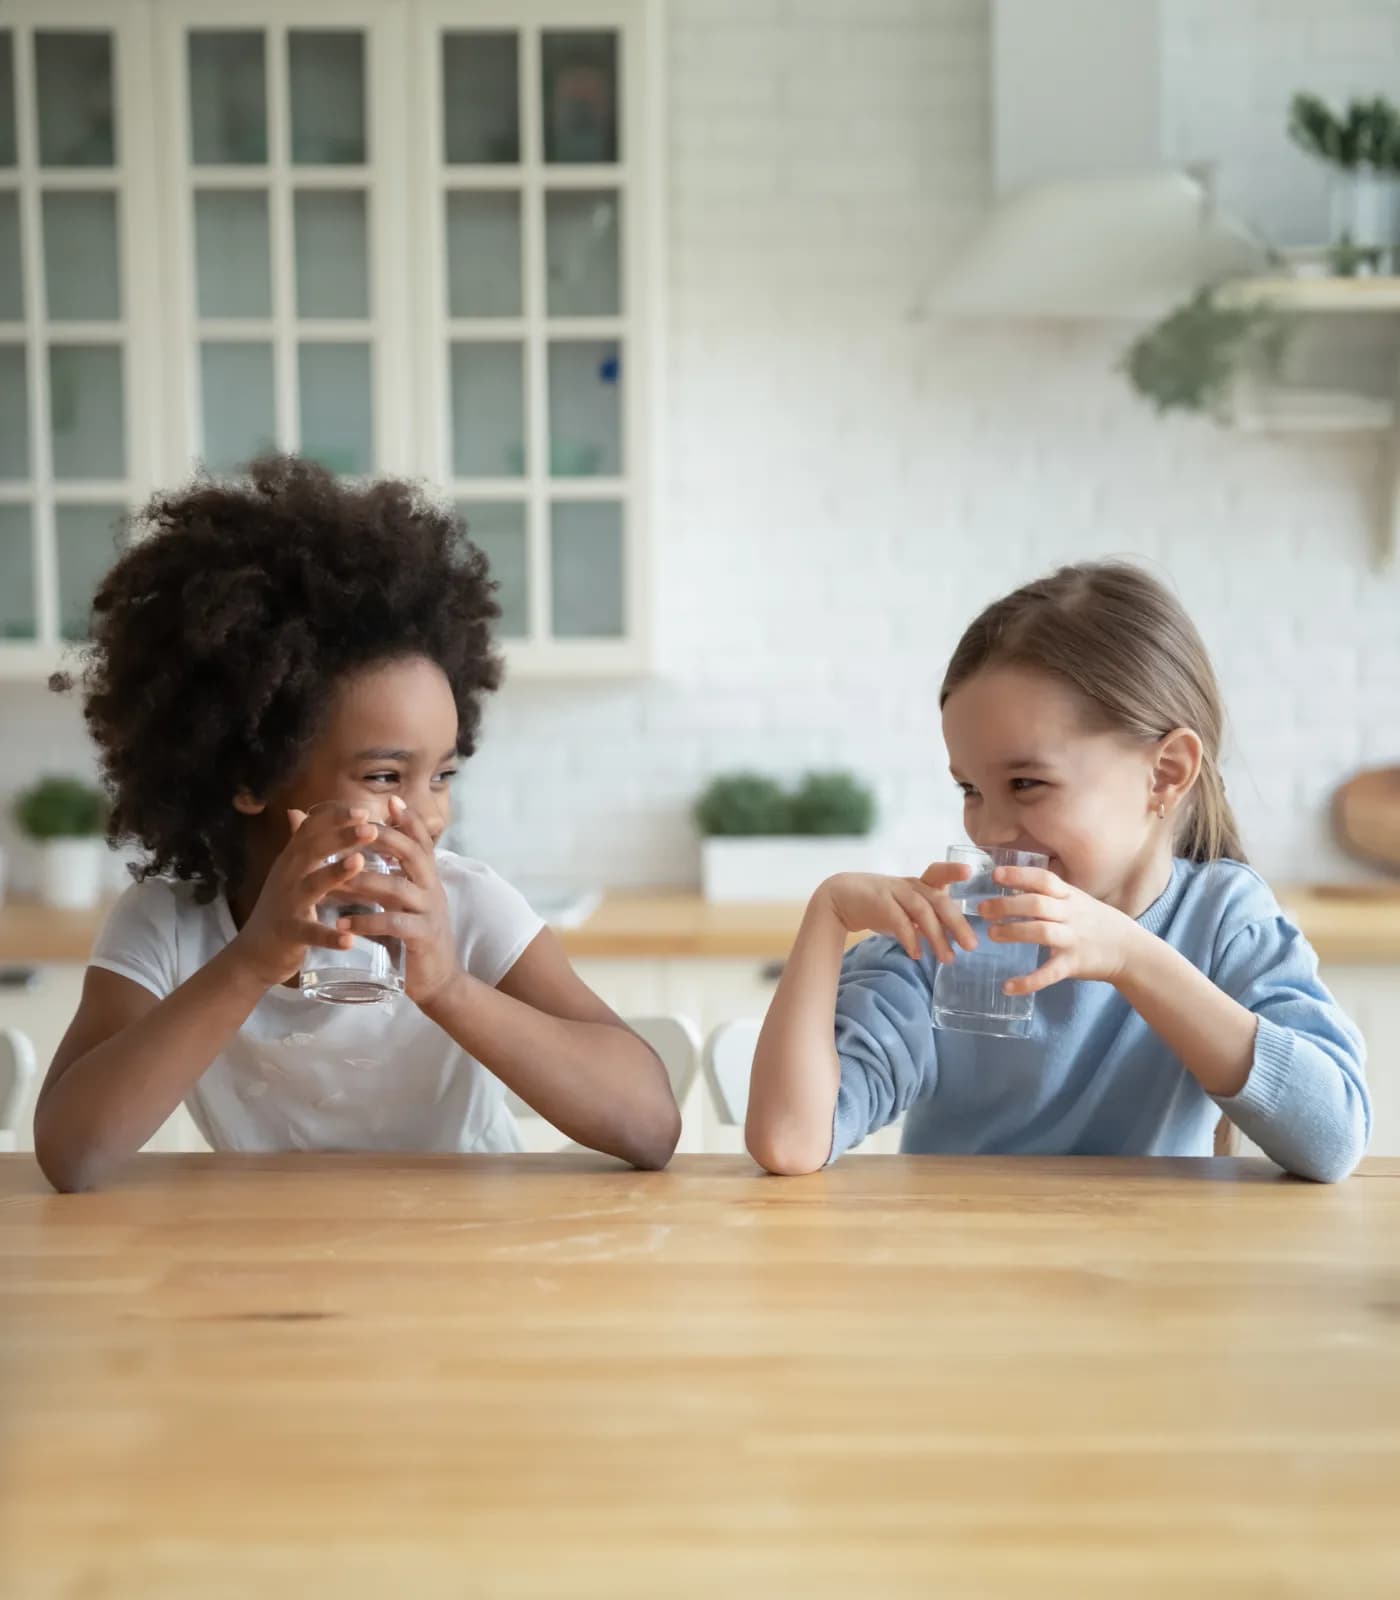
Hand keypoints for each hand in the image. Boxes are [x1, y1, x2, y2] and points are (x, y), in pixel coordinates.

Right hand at [231, 805, 379, 987]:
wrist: (252, 953)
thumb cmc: (280, 908)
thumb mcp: (287, 872)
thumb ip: (298, 843)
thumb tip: (297, 811)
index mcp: (292, 859)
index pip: (311, 828)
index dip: (335, 816)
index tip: (363, 810)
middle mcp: (287, 876)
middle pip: (313, 849)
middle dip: (341, 836)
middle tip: (371, 827)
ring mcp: (287, 904)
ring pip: (311, 885)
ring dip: (335, 872)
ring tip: (359, 861)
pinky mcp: (290, 933)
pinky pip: (311, 933)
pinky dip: (329, 936)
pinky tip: (349, 939)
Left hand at [335, 795, 457, 1007]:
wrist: (436, 980)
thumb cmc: (411, 937)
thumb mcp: (400, 902)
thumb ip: (383, 877)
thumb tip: (354, 852)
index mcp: (427, 878)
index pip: (422, 840)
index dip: (408, 820)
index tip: (389, 800)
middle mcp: (432, 889)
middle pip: (413, 853)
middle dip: (383, 838)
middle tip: (354, 831)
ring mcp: (429, 913)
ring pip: (398, 887)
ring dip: (363, 882)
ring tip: (333, 881)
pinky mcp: (422, 938)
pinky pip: (394, 924)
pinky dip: (366, 923)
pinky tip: (342, 924)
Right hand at [821, 865, 978, 963]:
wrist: (841, 898)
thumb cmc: (880, 904)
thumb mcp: (907, 908)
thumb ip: (929, 918)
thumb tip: (955, 939)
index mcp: (919, 884)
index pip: (939, 873)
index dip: (953, 871)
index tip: (969, 871)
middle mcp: (910, 885)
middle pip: (938, 900)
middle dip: (957, 923)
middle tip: (971, 946)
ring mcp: (894, 891)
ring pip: (922, 911)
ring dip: (937, 937)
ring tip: (947, 959)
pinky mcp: (879, 903)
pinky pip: (899, 921)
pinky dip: (910, 938)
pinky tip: (917, 954)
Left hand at [979, 865, 1141, 994]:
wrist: (1130, 950)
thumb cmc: (1097, 922)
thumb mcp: (1078, 900)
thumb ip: (1050, 894)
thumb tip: (1015, 884)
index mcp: (1070, 897)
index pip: (1044, 880)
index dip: (1020, 875)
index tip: (995, 875)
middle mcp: (1071, 915)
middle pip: (1037, 904)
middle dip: (1007, 905)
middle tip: (983, 909)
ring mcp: (1073, 940)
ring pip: (1041, 932)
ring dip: (1013, 932)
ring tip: (992, 934)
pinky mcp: (1073, 964)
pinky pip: (1049, 973)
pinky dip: (1028, 981)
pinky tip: (1009, 987)